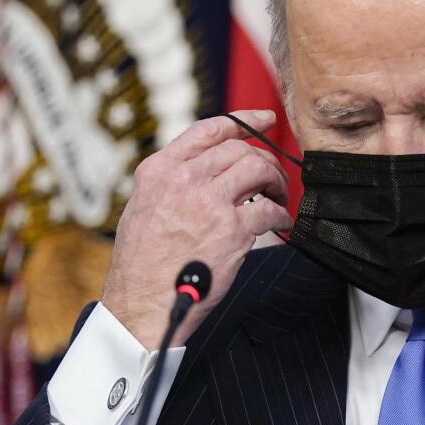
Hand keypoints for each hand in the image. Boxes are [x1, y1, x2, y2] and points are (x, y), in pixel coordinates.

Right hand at [100, 110, 293, 347]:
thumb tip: (209, 167)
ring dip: (277, 182)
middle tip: (273, 178)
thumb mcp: (144, 206)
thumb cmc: (143, 263)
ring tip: (279, 196)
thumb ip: (173, 181)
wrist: (142, 303)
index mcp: (160, 170)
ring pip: (259, 171)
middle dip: (265, 160)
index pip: (209, 130)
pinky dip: (282, 215)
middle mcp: (184, 179)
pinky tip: (281, 224)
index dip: (244, 121)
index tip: (265, 120)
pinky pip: (270, 211)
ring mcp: (209, 203)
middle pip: (240, 150)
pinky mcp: (232, 230)